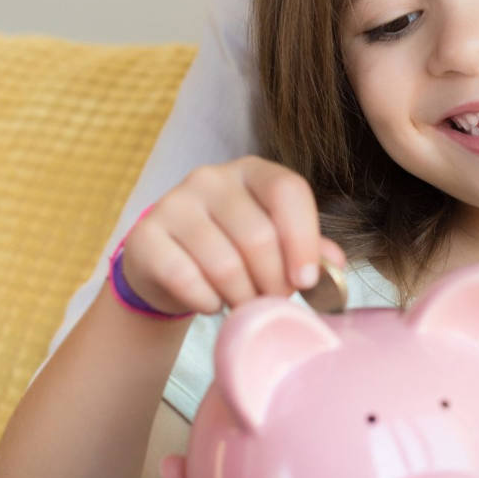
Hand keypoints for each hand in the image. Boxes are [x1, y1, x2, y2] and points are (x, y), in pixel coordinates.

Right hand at [122, 158, 346, 314]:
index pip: (287, 190)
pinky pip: (185, 278)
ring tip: (246, 306)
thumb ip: (307, 250)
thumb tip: (334, 265)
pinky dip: (207, 301)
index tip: (307, 281)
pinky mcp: (145, 236)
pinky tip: (212, 303)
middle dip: (273, 282)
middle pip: (258, 235)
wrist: (166, 266)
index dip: (304, 239)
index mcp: (251, 171)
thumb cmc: (231, 251)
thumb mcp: (273, 244)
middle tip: (273, 302)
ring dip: (242, 297)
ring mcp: (173, 203)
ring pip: (224, 263)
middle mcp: (211, 178)